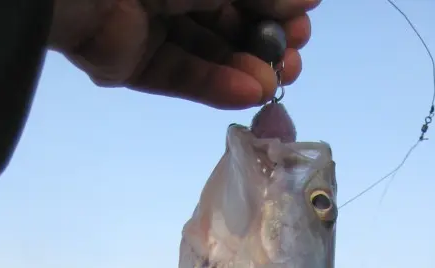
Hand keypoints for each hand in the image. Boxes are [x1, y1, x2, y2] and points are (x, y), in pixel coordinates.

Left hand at [48, 0, 318, 109]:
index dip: (273, 5)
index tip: (305, 22)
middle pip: (223, 20)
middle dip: (262, 40)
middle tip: (294, 60)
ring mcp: (143, 26)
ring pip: (203, 51)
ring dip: (243, 68)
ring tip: (276, 82)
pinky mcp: (128, 63)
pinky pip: (177, 74)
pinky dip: (213, 85)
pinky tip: (247, 92)